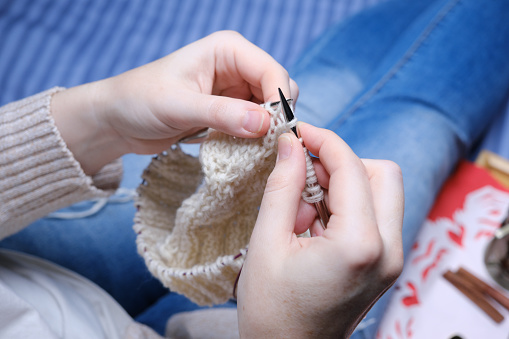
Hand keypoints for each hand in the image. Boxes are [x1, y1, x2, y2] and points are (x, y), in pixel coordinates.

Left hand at [51, 31, 297, 174]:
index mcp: (227, 50)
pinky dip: (255, 139)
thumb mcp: (178, 106)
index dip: (278, 101)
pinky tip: (243, 151)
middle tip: (263, 144)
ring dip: (267, 130)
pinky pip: (257, 125)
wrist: (119, 120)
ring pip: (271, 110)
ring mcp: (235, 90)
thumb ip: (221, 114)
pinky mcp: (230, 112)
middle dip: (276, 117)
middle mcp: (236, 67)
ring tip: (252, 150)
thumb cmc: (139, 100)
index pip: (272, 71)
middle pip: (279, 89)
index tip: (272, 132)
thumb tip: (264, 124)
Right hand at [237, 123, 403, 337]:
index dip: (323, 140)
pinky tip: (314, 225)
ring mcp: (392, 259)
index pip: (351, 167)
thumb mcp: (267, 243)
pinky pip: (374, 214)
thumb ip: (283, 186)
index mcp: (358, 245)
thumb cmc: (272, 310)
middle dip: (341, 163)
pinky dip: (346, 206)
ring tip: (303, 210)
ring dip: (343, 185)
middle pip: (382, 173)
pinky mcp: (386, 263)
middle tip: (303, 174)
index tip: (298, 132)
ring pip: (381, 191)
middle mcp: (387, 250)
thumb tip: (291, 144)